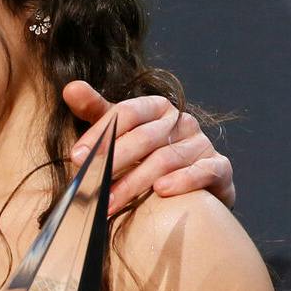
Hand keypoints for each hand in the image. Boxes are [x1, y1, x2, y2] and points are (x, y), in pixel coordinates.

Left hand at [62, 81, 234, 211]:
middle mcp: (182, 122)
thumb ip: (97, 111)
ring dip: (135, 182)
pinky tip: (161, 192)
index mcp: (157, 108)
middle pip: (144, 137)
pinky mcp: (219, 168)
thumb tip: (70, 88)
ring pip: (166, 159)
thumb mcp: (120, 131)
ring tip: (110, 201)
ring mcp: (202, 144)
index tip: (76, 156)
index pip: (126, 112)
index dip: (100, 133)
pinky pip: (203, 172)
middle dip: (113, 160)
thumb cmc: (147, 156)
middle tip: (89, 181)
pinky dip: (182, 181)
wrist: (192, 185)